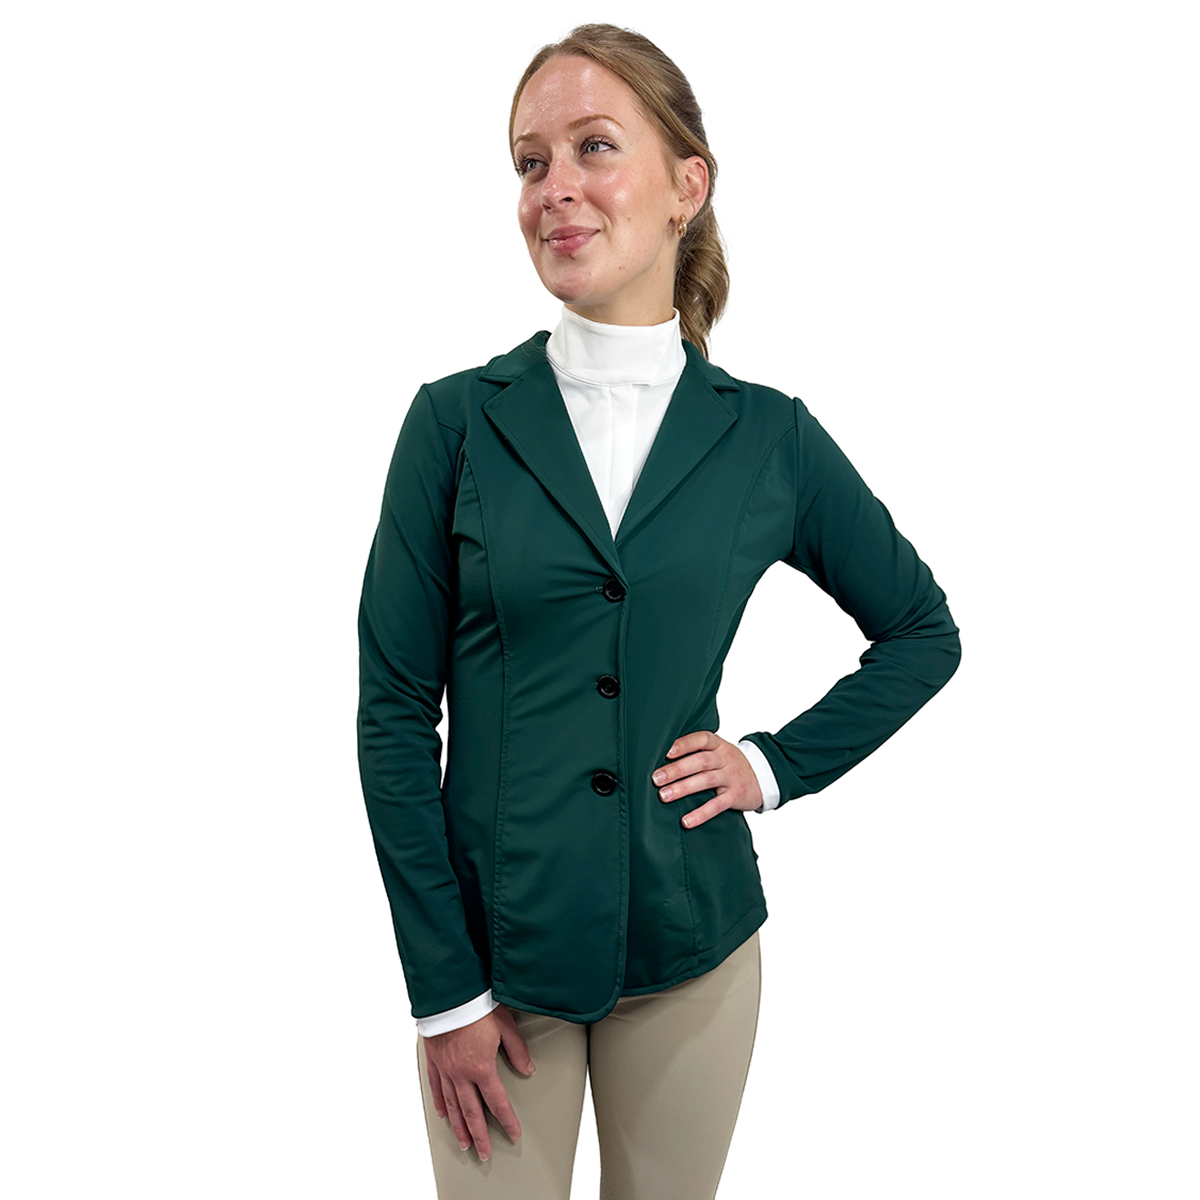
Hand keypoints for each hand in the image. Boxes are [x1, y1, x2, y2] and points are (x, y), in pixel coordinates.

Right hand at [422, 1004, 534, 1161]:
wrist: (449, 993)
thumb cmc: (477, 1005)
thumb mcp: (505, 1026)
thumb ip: (517, 1050)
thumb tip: (527, 1068)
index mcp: (482, 1068)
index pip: (497, 1102)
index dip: (506, 1120)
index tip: (513, 1133)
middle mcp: (462, 1074)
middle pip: (472, 1112)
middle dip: (480, 1135)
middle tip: (484, 1153)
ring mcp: (446, 1069)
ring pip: (452, 1106)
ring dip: (459, 1127)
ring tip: (464, 1143)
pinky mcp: (434, 1060)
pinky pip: (436, 1087)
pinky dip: (440, 1103)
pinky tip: (444, 1114)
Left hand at [651, 730, 763, 828]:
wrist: (764, 777)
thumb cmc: (731, 764)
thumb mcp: (719, 751)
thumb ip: (698, 751)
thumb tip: (662, 758)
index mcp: (718, 745)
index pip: (701, 739)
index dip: (684, 744)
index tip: (666, 751)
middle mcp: (725, 759)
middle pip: (700, 761)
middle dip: (676, 769)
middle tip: (656, 778)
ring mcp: (731, 777)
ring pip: (705, 781)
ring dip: (683, 788)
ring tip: (664, 796)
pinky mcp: (735, 796)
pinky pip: (717, 805)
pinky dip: (701, 813)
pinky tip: (686, 821)